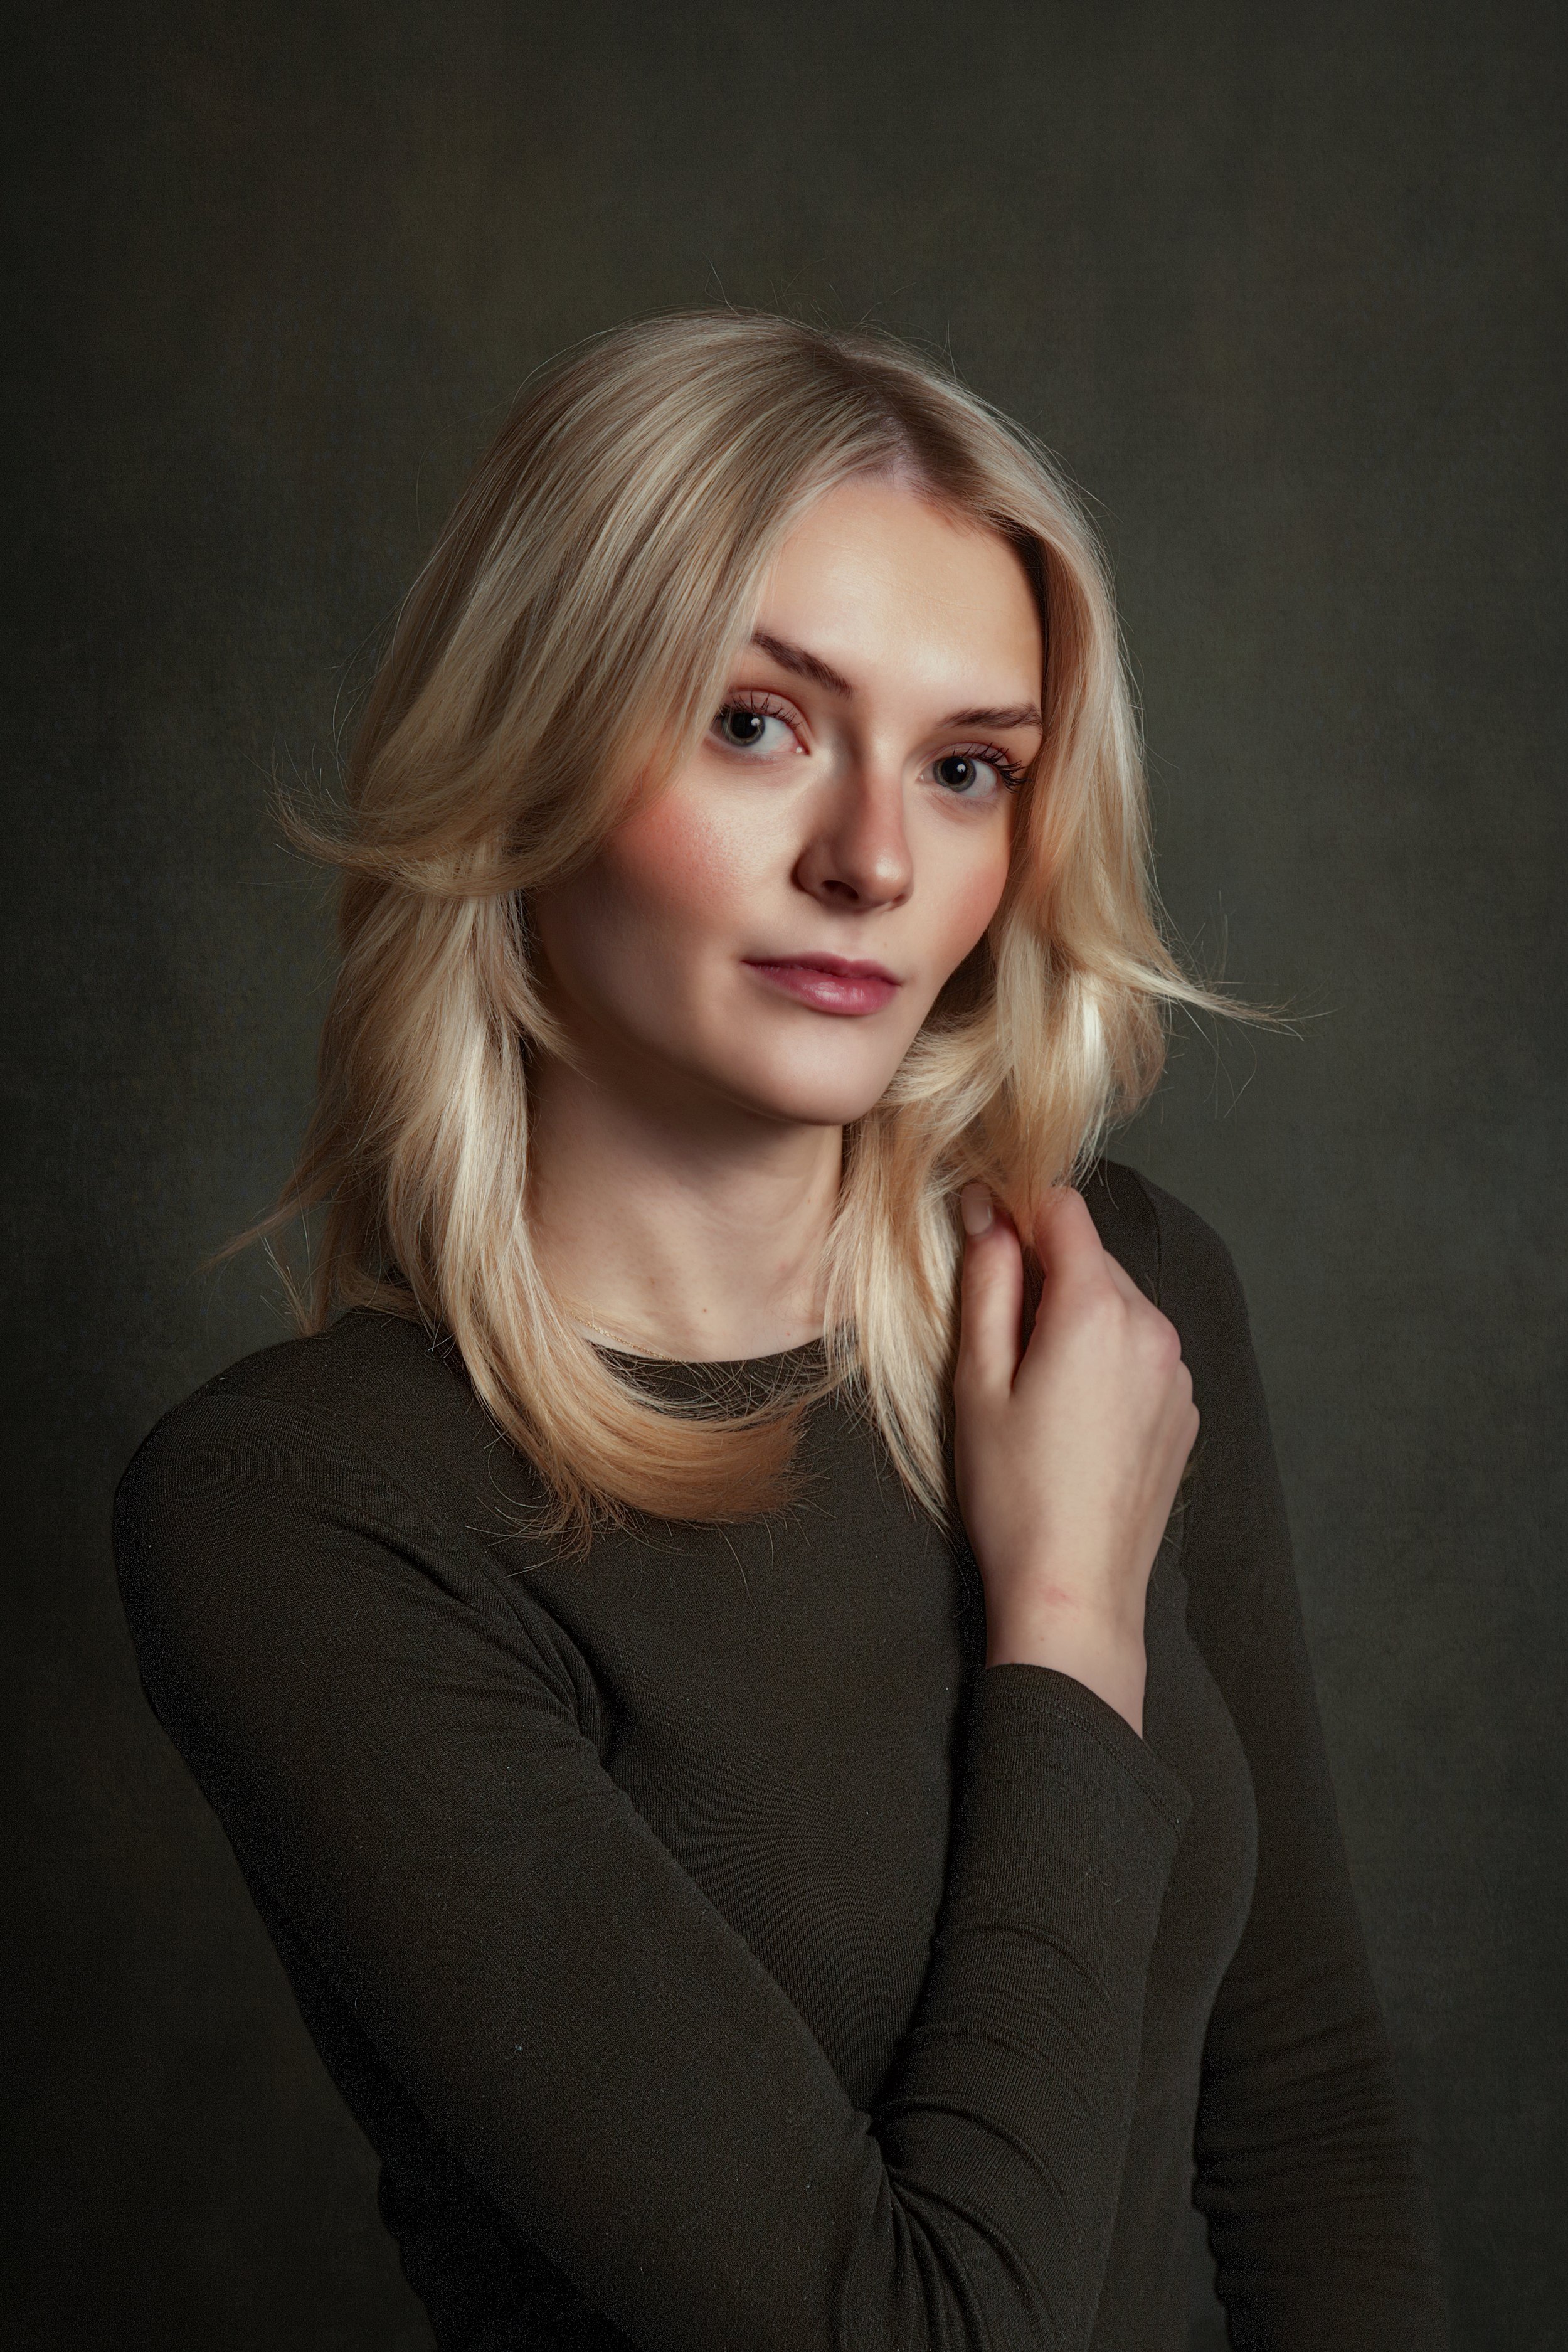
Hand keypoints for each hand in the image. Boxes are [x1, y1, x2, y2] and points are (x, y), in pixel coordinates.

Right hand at [953, 1185, 1198, 1735]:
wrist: (1075, 1590)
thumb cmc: (1013, 1493)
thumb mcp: (977, 1382)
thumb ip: (986, 1285)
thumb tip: (987, 1215)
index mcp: (1098, 1310)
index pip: (1064, 1210)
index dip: (1017, 1210)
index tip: (983, 1234)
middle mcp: (1153, 1328)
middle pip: (1092, 1259)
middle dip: (1044, 1273)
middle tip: (996, 1333)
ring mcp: (1178, 1372)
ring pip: (1119, 1306)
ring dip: (1076, 1317)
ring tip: (1033, 1384)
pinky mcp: (1184, 1410)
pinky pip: (1141, 1352)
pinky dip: (1106, 1358)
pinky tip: (1072, 1415)